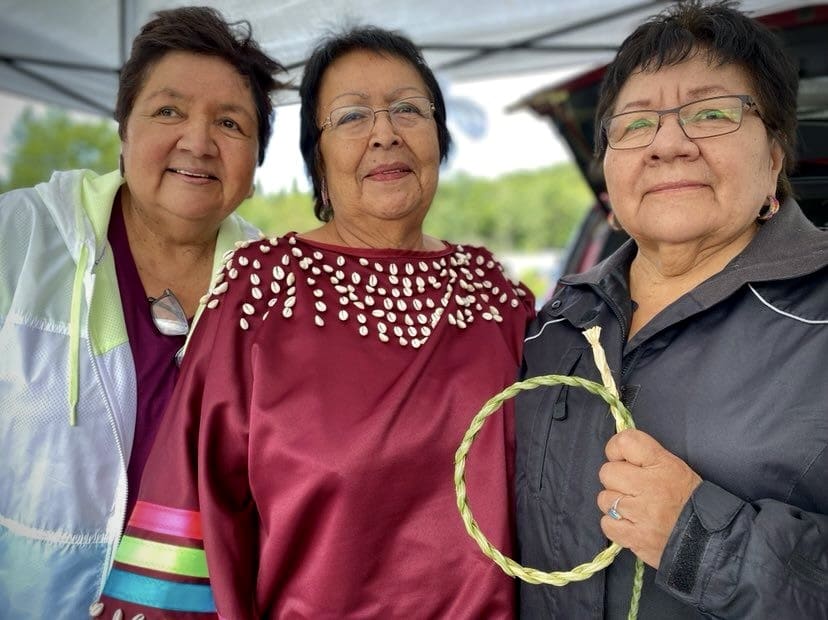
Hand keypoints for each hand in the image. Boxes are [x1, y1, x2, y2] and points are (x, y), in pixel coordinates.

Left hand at [597, 429, 701, 567]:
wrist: (709, 540)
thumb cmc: (690, 500)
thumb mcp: (676, 468)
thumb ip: (647, 458)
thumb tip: (619, 454)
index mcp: (662, 464)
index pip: (625, 442)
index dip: (616, 449)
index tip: (621, 458)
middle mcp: (648, 486)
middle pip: (607, 472)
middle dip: (616, 480)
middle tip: (631, 488)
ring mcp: (640, 513)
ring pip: (604, 499)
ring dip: (615, 504)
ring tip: (633, 508)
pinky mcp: (634, 537)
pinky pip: (606, 524)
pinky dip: (614, 525)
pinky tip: (630, 524)